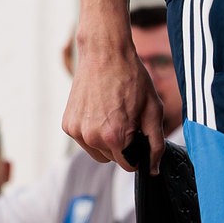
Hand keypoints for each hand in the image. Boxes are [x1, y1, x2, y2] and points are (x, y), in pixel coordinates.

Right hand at [62, 31, 164, 171]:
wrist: (104, 53)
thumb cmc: (132, 78)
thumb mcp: (153, 110)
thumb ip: (156, 143)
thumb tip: (153, 169)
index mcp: (115, 136)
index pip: (129, 165)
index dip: (137, 153)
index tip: (138, 134)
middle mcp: (92, 138)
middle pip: (112, 159)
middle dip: (122, 146)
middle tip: (127, 119)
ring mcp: (76, 131)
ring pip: (97, 152)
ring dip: (106, 141)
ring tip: (113, 114)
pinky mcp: (67, 125)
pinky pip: (84, 140)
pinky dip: (93, 132)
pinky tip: (99, 111)